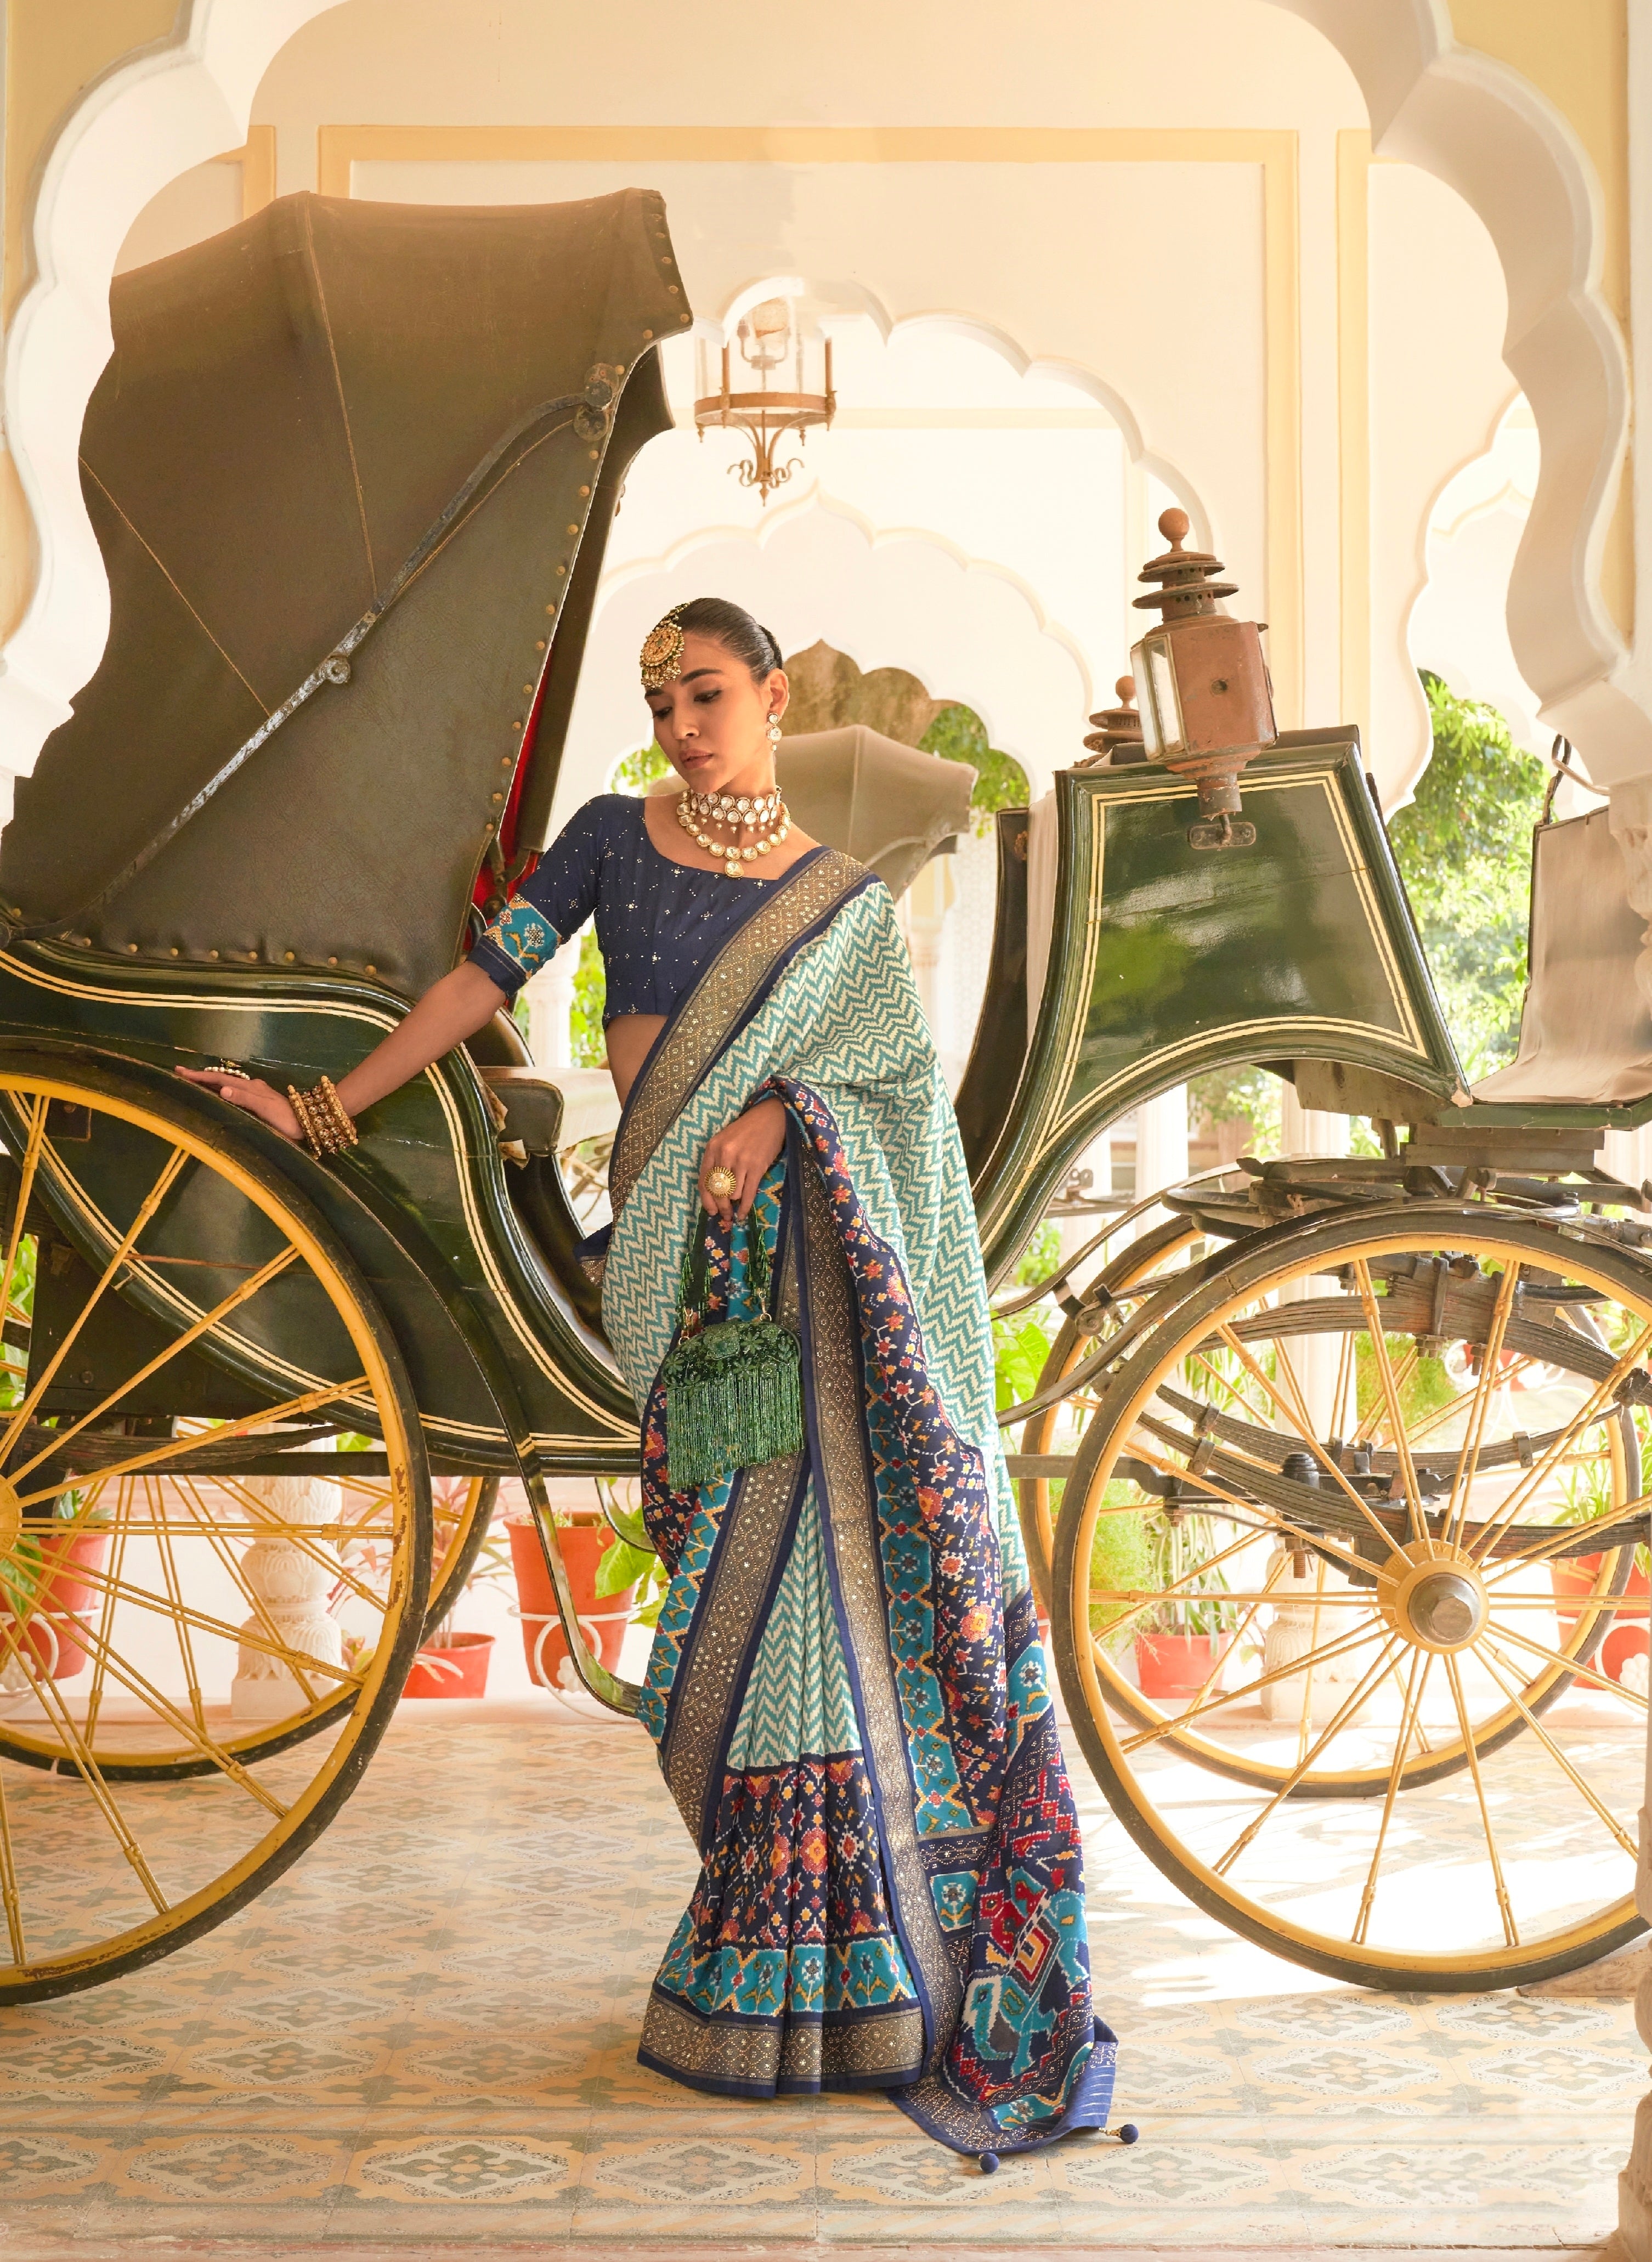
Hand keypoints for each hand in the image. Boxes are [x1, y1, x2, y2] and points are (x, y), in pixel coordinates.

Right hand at [174, 1066, 303, 1143]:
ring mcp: (255, 1093)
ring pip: (227, 1084)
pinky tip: (218, 1094)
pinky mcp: (259, 1100)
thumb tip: (222, 1089)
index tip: (180, 1072)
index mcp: (250, 1087)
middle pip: (221, 1079)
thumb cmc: (286, 1118)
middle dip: (201, 1076)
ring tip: (193, 1081)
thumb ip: (244, 1098)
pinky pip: (235, 1091)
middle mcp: (251, 1086)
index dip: (200, 1076)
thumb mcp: (264, 1108)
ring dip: (210, 1082)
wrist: (309, 1122)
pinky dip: (221, 1090)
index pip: (220, 1079)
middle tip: (180, 1073)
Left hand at [699, 1096, 785, 1223]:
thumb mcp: (724, 1141)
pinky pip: (748, 1193)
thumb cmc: (746, 1130)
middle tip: (724, 1216)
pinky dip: (745, 1207)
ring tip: (735, 1211)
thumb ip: (717, 1161)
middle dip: (720, 1207)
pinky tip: (743, 1214)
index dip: (706, 1199)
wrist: (770, 1118)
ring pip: (732, 1194)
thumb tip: (716, 1191)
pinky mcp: (757, 1166)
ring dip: (733, 1204)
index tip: (710, 1211)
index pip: (704, 1180)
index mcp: (712, 1148)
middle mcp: (724, 1154)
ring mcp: (741, 1161)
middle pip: (717, 1190)